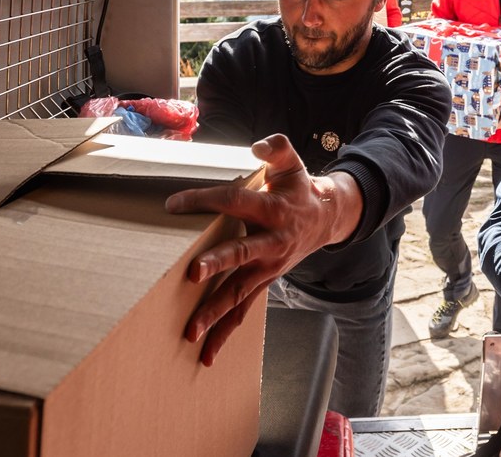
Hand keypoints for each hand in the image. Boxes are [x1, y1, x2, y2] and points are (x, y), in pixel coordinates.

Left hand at [165, 134, 361, 364]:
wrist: (326, 221)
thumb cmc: (299, 190)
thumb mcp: (292, 164)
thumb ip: (277, 149)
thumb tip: (258, 147)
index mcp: (272, 211)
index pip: (235, 203)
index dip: (205, 201)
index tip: (174, 204)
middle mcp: (270, 243)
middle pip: (241, 254)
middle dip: (218, 264)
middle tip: (193, 273)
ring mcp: (267, 268)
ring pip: (239, 293)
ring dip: (215, 313)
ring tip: (191, 331)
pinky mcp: (263, 283)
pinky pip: (243, 311)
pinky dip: (225, 334)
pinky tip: (206, 354)